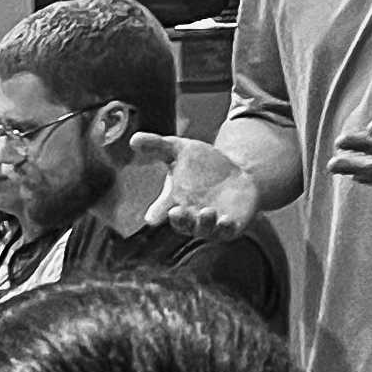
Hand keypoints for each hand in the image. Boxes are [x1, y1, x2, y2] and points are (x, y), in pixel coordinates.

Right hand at [129, 132, 262, 238]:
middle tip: (176, 211)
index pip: (160, 212)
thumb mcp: (180, 150)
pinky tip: (226, 220)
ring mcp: (210, 223)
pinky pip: (227, 232)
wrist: (238, 172)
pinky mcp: (231, 226)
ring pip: (204, 230)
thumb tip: (133, 139)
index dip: (156, 215)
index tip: (152, 217)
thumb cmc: (204, 163)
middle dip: (180, 220)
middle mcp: (190, 217)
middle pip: (182, 224)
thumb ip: (157, 145)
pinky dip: (225, 228)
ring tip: (207, 211)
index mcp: (173, 202)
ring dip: (204, 223)